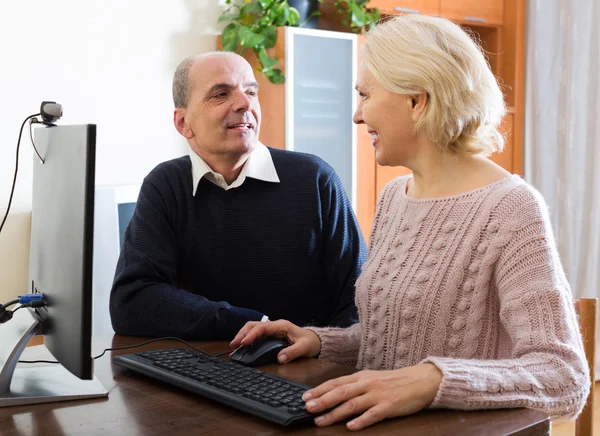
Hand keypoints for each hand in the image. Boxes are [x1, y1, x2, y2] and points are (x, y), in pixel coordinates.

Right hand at [230, 319, 320, 363]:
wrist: (315, 340)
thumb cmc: (310, 342)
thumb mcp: (304, 347)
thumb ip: (293, 352)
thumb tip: (280, 358)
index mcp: (281, 326)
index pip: (262, 327)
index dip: (251, 334)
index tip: (243, 343)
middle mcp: (274, 326)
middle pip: (254, 325)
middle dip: (242, 333)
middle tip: (233, 345)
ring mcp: (272, 330)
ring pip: (253, 328)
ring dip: (243, 335)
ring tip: (234, 346)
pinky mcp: (271, 336)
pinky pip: (256, 335)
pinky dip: (247, 339)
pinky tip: (242, 347)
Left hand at [302, 363, 442, 430]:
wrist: (420, 380)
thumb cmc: (393, 381)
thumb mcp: (371, 379)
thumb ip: (354, 386)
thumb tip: (333, 393)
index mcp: (361, 377)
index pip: (336, 382)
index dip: (320, 389)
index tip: (305, 396)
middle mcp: (367, 384)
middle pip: (340, 392)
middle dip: (322, 400)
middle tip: (308, 407)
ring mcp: (378, 395)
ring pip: (352, 404)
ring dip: (335, 413)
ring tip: (322, 420)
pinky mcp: (389, 406)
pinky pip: (373, 414)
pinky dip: (361, 420)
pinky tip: (351, 427)